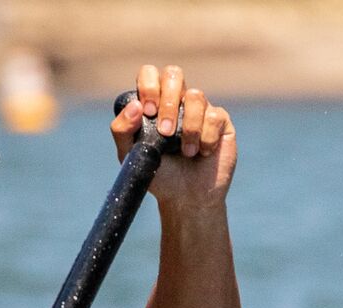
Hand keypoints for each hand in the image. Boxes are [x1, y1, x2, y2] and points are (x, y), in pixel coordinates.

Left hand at [111, 64, 235, 208]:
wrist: (187, 199)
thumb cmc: (159, 175)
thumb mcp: (131, 156)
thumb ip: (122, 131)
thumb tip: (134, 106)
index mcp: (153, 102)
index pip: (149, 74)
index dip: (149, 86)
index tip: (148, 112)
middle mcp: (177, 100)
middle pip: (174, 74)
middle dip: (168, 102)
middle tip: (164, 132)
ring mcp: (200, 108)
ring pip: (196, 95)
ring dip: (188, 127)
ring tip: (186, 152)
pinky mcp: (220, 120)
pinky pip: (214, 116)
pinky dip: (206, 138)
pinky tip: (203, 153)